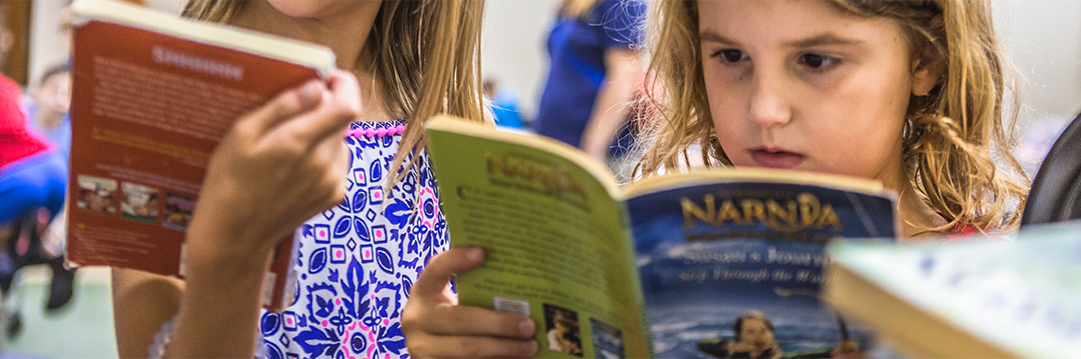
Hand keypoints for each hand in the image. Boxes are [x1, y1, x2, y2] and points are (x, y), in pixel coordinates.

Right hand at [187, 71, 359, 258]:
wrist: (235, 235)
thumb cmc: (230, 181)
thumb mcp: (242, 135)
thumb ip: (283, 107)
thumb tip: (317, 87)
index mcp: (299, 144)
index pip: (347, 105)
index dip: (344, 85)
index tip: (328, 77)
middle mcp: (323, 164)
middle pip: (342, 119)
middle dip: (324, 108)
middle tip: (293, 113)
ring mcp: (333, 182)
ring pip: (340, 139)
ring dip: (323, 133)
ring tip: (289, 144)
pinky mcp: (335, 195)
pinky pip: (339, 161)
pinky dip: (324, 154)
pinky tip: (297, 165)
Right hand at [403, 247, 538, 357]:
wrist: (428, 346)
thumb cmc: (450, 317)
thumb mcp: (452, 300)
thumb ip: (475, 289)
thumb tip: (520, 278)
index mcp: (423, 291)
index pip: (437, 268)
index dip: (457, 260)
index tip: (483, 253)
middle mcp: (417, 318)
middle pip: (461, 319)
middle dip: (498, 324)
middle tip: (529, 325)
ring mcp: (421, 347)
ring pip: (466, 348)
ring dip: (503, 348)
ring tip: (530, 345)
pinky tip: (516, 358)